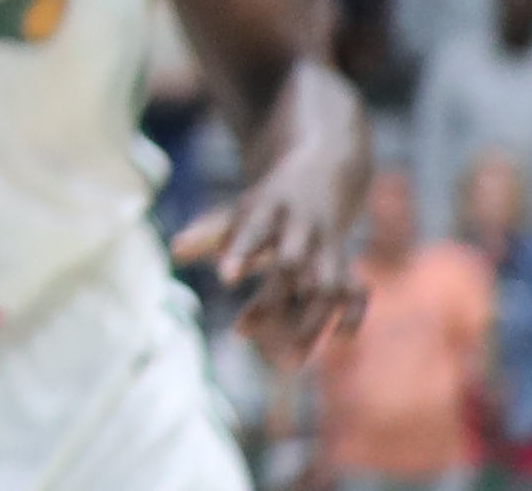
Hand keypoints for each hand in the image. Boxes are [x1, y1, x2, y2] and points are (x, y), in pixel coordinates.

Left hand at [175, 147, 369, 367]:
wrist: (324, 170)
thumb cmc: (270, 203)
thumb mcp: (239, 209)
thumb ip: (208, 232)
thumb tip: (173, 252)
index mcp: (270, 208)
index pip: (254, 230)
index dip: (241, 253)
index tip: (224, 280)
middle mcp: (303, 228)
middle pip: (290, 264)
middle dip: (270, 301)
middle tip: (240, 334)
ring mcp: (329, 247)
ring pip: (327, 285)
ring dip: (311, 324)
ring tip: (288, 360)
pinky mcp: (348, 264)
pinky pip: (358, 292)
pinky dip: (353, 316)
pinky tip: (339, 343)